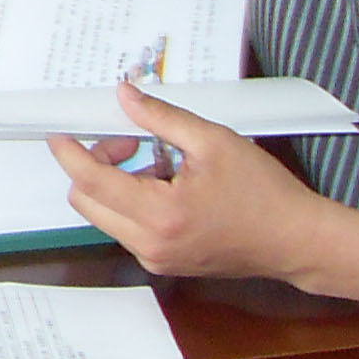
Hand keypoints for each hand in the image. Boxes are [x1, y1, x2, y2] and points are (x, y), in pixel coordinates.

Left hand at [46, 82, 328, 282]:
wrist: (298, 241)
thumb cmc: (264, 193)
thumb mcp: (212, 140)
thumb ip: (161, 117)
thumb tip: (123, 95)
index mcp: (160, 214)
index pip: (91, 181)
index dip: (69, 153)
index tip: (60, 132)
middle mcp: (151, 245)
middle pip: (87, 201)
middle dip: (94, 165)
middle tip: (128, 140)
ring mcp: (157, 259)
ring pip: (105, 216)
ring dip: (113, 183)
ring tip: (155, 160)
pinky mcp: (165, 264)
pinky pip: (127, 228)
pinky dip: (131, 202)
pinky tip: (165, 183)